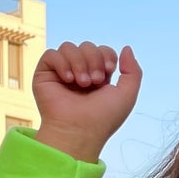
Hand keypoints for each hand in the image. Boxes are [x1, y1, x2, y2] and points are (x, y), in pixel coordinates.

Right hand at [33, 42, 141, 160]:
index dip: (106, 55)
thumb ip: (133, 71)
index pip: (102, 51)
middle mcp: (79, 73)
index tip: (108, 71)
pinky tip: (68, 79)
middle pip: (87, 46)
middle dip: (93, 59)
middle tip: (93, 82)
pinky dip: (62, 63)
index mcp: (97, 77)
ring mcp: (61, 74)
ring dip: (78, 62)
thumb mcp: (127, 95)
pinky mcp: (44, 75)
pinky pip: (51, 54)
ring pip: (69, 47)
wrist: (79, 131)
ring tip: (81, 83)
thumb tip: (126, 48)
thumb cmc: (103, 118)